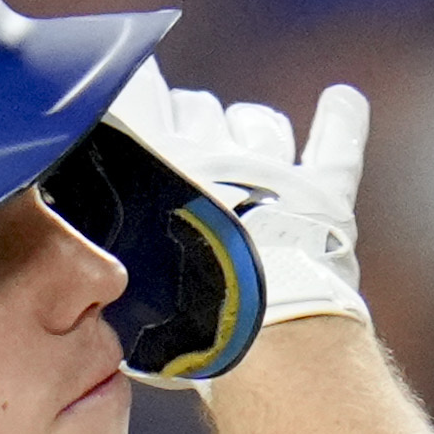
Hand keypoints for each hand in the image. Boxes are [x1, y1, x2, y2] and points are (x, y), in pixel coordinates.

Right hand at [104, 72, 370, 345]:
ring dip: (252, 134)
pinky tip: (343, 102)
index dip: (140, 101)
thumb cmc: (181, 321)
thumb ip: (109, 222)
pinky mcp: (324, 194)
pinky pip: (338, 141)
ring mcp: (273, 169)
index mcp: (158, 161)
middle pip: (198, 107)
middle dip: (193, 130)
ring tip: (248, 170)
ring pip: (258, 122)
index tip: (136, 114)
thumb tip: (91, 213)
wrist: (259, 343)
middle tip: (191, 179)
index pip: (141, 91)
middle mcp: (215, 151)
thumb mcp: (120, 265)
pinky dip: (342, 120)